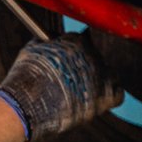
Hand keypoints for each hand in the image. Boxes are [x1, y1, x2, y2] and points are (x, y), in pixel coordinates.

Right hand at [0, 32, 122, 139]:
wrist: (25, 105)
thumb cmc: (24, 80)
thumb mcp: (31, 49)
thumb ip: (47, 39)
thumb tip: (53, 36)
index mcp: (76, 42)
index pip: (82, 41)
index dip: (72, 52)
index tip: (67, 61)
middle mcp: (92, 57)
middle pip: (95, 58)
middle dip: (83, 66)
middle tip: (70, 78)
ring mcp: (100, 77)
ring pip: (107, 74)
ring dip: (96, 80)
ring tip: (79, 91)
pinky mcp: (104, 98)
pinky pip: (117, 94)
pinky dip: (110, 95)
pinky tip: (96, 98)